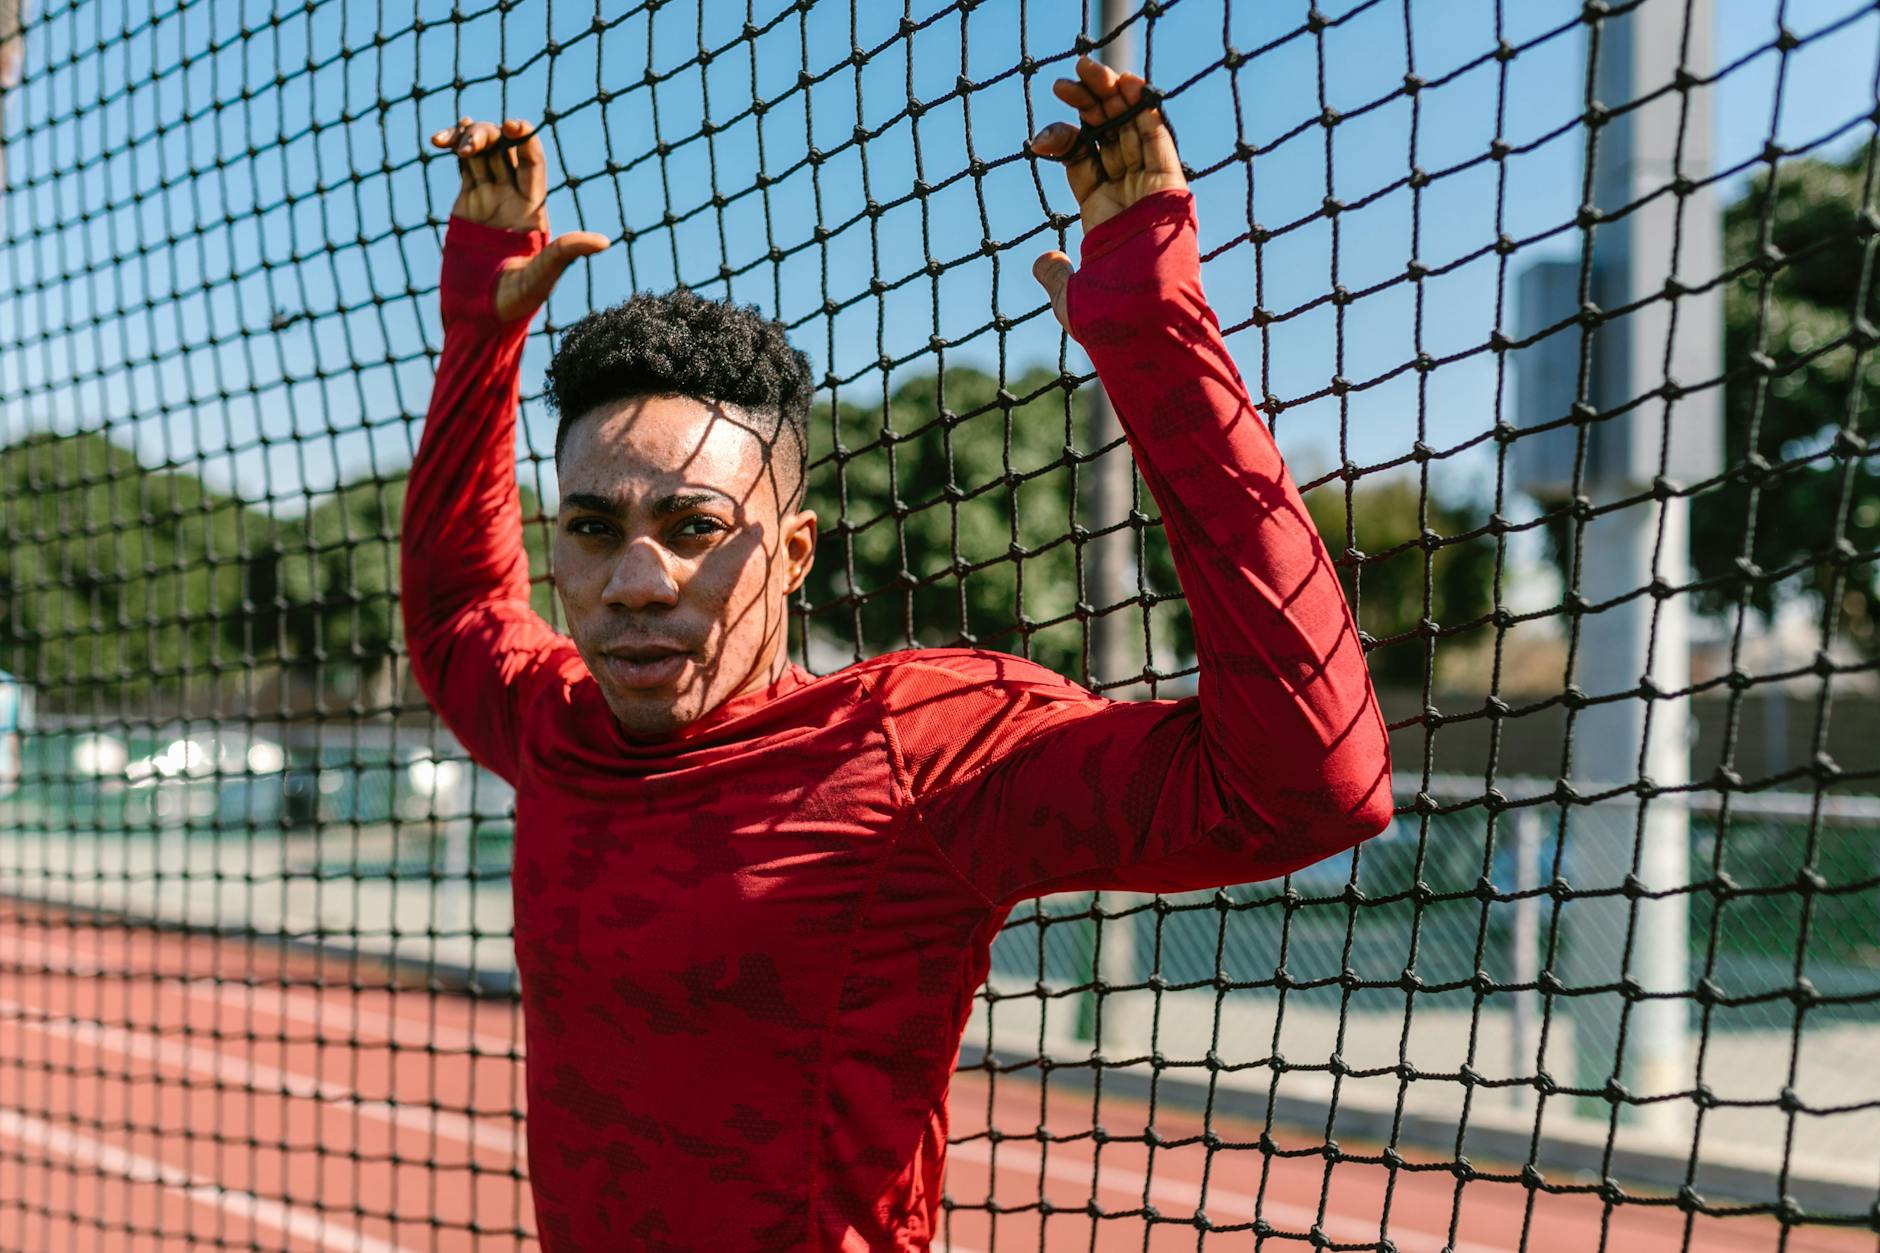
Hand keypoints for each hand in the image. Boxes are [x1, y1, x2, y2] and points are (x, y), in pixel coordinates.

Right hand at [431, 117, 610, 321]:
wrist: (476, 317)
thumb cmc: (512, 304)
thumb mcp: (540, 279)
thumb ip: (565, 254)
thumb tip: (604, 242)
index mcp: (534, 210)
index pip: (533, 161)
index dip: (523, 137)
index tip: (510, 125)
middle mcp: (514, 200)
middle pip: (506, 150)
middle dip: (488, 135)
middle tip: (468, 144)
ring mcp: (489, 200)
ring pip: (483, 153)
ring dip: (468, 138)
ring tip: (451, 144)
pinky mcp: (466, 206)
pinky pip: (464, 167)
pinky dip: (454, 148)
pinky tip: (443, 139)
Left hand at [1029, 56, 1186, 331]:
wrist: (1139, 330)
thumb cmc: (1109, 323)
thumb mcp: (1070, 298)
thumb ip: (1056, 277)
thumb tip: (1043, 260)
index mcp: (1105, 218)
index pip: (1084, 163)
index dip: (1065, 140)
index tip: (1041, 137)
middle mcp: (1129, 199)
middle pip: (1108, 137)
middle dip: (1088, 106)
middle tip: (1066, 78)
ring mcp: (1151, 192)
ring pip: (1132, 130)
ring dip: (1113, 96)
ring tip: (1089, 68)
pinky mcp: (1170, 189)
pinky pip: (1158, 140)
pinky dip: (1145, 110)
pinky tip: (1127, 84)